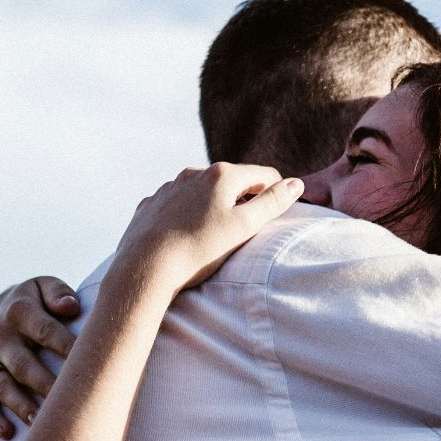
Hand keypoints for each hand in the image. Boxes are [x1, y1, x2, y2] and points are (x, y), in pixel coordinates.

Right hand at [0, 277, 79, 438]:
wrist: (0, 309)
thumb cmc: (37, 302)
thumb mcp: (45, 286)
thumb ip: (58, 293)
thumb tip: (70, 307)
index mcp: (19, 312)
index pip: (46, 331)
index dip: (68, 347)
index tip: (90, 365)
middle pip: (23, 365)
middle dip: (45, 384)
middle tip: (68, 402)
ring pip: (2, 386)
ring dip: (20, 405)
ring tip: (38, 421)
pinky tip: (7, 433)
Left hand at [113, 164, 303, 291]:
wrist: (145, 267)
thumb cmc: (199, 249)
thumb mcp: (244, 227)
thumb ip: (272, 203)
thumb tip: (296, 183)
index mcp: (222, 175)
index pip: (264, 175)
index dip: (276, 194)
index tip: (275, 216)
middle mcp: (193, 173)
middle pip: (232, 181)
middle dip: (243, 200)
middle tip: (244, 231)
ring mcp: (169, 187)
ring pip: (203, 192)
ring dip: (214, 206)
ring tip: (213, 236)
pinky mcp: (151, 204)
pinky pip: (177, 204)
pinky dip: (187, 215)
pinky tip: (185, 236)